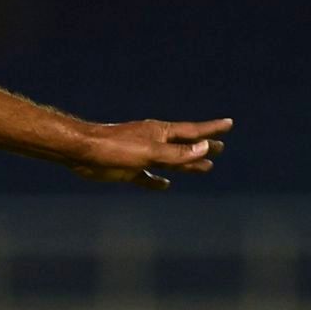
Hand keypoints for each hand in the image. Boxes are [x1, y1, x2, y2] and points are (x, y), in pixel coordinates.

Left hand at [70, 118, 230, 189]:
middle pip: (184, 146)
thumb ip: (177, 153)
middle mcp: (153, 142)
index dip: (211, 129)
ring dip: (187, 165)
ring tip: (205, 167)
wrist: (81, 151)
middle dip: (203, 147)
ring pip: (170, 162)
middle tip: (221, 147)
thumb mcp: (150, 151)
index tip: (229, 123)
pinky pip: (147, 177)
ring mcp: (141, 156)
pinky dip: (157, 181)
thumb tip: (205, 147)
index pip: (193, 131)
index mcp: (161, 133)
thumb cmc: (115, 147)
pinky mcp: (127, 169)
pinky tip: (165, 185)